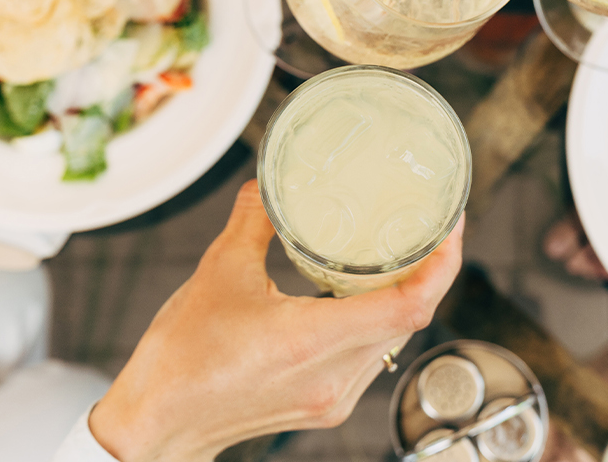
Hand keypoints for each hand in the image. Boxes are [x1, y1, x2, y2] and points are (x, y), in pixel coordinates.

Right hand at [90, 180, 462, 461]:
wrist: (157, 423)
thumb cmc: (181, 359)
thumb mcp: (219, 271)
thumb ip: (253, 219)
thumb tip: (269, 183)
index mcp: (314, 340)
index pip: (410, 305)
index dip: (442, 264)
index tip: (451, 225)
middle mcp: (335, 375)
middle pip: (411, 318)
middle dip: (428, 270)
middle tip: (431, 225)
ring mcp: (333, 396)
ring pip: (393, 338)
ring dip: (403, 296)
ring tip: (403, 252)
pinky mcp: (325, 404)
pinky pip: (370, 355)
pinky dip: (376, 320)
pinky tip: (362, 294)